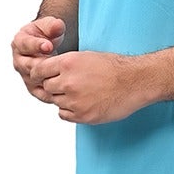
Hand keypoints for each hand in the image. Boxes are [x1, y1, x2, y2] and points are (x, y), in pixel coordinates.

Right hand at [12, 16, 66, 100]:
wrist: (50, 48)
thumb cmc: (48, 35)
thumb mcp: (50, 26)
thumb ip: (53, 26)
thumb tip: (57, 26)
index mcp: (19, 42)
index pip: (25, 44)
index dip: (36, 45)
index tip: (48, 46)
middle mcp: (19, 60)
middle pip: (27, 65)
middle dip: (42, 64)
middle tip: (55, 63)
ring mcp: (26, 75)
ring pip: (35, 80)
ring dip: (47, 78)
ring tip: (61, 75)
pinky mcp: (34, 88)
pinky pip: (41, 92)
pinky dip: (52, 91)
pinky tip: (63, 87)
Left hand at [30, 50, 148, 124]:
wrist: (135, 82)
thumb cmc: (114, 68)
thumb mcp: (85, 57)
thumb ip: (65, 65)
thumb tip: (48, 72)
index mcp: (68, 64)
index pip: (39, 71)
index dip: (39, 74)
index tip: (41, 77)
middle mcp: (68, 82)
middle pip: (46, 87)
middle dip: (54, 86)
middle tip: (67, 85)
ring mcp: (74, 101)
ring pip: (55, 101)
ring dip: (63, 98)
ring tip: (80, 93)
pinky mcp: (82, 116)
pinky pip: (63, 114)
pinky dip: (69, 110)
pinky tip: (82, 103)